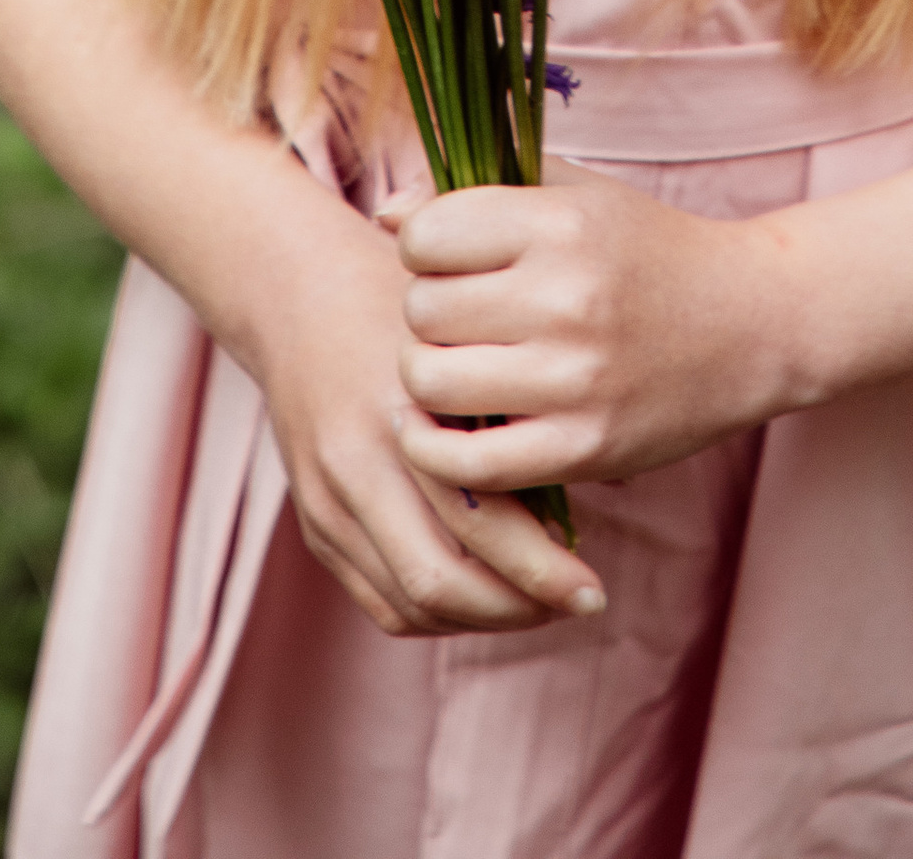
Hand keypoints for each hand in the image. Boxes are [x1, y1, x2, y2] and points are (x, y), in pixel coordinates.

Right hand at [238, 193, 608, 638]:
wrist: (297, 293)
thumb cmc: (401, 305)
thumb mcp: (468, 334)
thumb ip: (525, 406)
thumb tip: (616, 484)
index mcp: (402, 412)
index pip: (478, 522)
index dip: (542, 570)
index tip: (594, 587)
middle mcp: (357, 464)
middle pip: (439, 581)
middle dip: (516, 609)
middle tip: (576, 602)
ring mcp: (327, 500)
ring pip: (408, 604)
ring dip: (479, 619)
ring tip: (538, 603)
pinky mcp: (314, 522)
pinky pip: (379, 599)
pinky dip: (436, 613)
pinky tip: (482, 595)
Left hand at [392, 170, 790, 499]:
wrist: (752, 324)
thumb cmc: (649, 251)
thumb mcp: (577, 197)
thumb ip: (480, 192)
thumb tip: (386, 213)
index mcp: (560, 224)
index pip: (425, 235)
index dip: (425, 247)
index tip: (455, 260)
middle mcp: (565, 298)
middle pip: (422, 311)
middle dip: (428, 314)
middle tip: (463, 320)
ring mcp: (574, 379)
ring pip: (429, 383)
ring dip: (430, 379)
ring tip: (463, 367)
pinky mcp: (582, 447)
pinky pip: (466, 461)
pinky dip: (440, 450)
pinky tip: (456, 427)